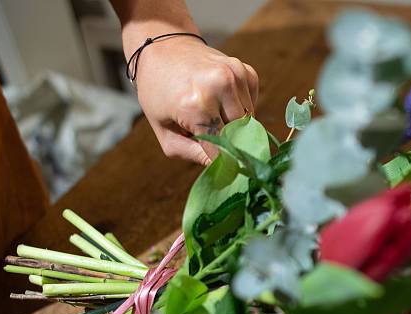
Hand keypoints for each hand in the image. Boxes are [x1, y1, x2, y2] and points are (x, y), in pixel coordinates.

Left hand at [135, 36, 258, 165]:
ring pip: (249, 120)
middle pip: (238, 135)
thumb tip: (222, 168)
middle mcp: (219, 87)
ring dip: (234, 125)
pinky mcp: (244, 70)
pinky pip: (252, 103)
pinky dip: (241, 108)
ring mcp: (235, 75)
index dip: (220, 161)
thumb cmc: (158, 94)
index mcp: (195, 105)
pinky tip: (221, 102)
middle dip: (227, 141)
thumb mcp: (165, 132)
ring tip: (212, 115)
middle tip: (209, 137)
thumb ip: (193, 155)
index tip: (219, 167)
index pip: (221, 148)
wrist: (162, 48)